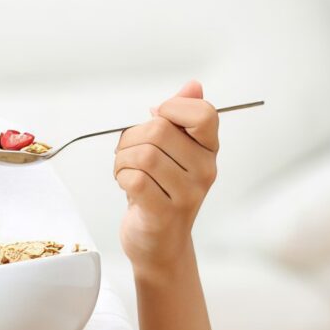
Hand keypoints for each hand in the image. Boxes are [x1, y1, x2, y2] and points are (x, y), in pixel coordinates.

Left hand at [113, 80, 218, 280]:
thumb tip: (193, 85)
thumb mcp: (172, 151)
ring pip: (143, 154)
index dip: (172, 109)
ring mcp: (188, 193)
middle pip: (158, 130)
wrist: (159, 244)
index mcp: (208, 150)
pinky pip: (134, 179)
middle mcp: (205, 170)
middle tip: (129, 154)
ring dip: (122, 160)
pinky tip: (126, 185)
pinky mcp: (164, 212)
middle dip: (131, 138)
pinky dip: (120, 177)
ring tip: (125, 171)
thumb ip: (180, 116)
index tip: (156, 120)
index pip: (203, 113)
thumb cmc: (161, 192)